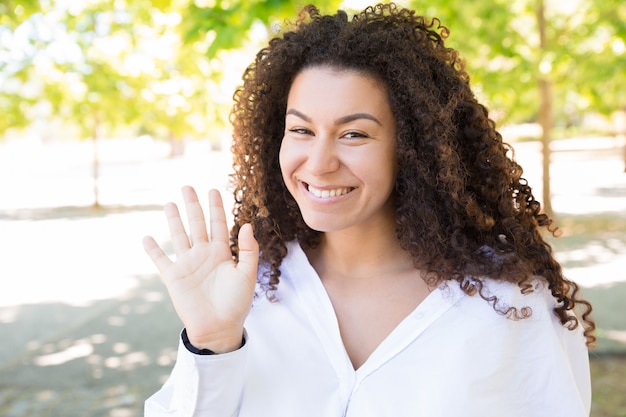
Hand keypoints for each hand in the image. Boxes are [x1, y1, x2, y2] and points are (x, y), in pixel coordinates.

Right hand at [143, 186, 257, 352]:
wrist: (219, 328)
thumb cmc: (237, 303)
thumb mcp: (247, 275)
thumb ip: (249, 250)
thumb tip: (246, 225)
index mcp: (222, 253)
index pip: (218, 224)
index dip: (216, 208)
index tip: (213, 190)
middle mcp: (204, 255)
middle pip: (197, 224)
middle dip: (193, 206)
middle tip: (187, 186)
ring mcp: (187, 265)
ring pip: (179, 236)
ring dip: (174, 220)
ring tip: (169, 203)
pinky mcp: (174, 278)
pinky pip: (161, 260)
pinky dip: (153, 250)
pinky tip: (146, 238)